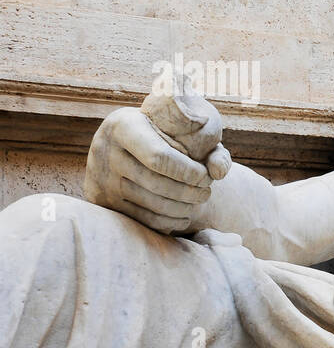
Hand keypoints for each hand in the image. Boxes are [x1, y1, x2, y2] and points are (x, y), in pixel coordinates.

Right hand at [84, 92, 227, 233]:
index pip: (159, 157)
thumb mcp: (183, 131)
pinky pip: (141, 219)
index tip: (207, 176)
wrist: (121, 143)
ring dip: (183, 208)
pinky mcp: (102, 200)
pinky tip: (184, 215)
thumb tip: (218, 172)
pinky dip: (169, 222)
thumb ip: (211, 148)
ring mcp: (100, 177)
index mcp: (123, 125)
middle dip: (190, 192)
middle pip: (157, 183)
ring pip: (151, 204)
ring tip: (198, 201)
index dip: (189, 172)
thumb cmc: (164, 136)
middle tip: (207, 192)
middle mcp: (105, 150)